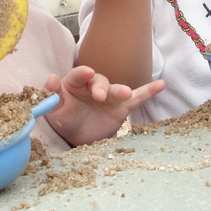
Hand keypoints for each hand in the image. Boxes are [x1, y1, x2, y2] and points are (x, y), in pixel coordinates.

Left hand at [43, 66, 164, 146]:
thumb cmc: (65, 119)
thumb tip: (50, 78)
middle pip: (99, 81)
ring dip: (122, 90)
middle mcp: (94, 86)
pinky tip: (161, 85)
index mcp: (75, 84)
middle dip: (100, 87)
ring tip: (126, 93)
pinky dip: (148, 91)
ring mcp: (109, 96)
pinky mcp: (121, 107)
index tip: (87, 73)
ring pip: (117, 89)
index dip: (82, 73)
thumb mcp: (54, 110)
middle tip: (99, 96)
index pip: (78, 75)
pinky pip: (137, 98)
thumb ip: (52, 95)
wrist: (78, 137)